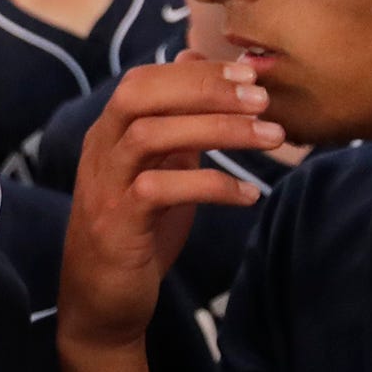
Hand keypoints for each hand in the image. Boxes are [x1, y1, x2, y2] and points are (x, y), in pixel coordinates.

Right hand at [60, 56, 280, 350]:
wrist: (101, 302)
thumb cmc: (136, 233)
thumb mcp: (159, 171)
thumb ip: (177, 125)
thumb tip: (197, 69)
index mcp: (109, 134)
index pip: (143, 80)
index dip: (196, 72)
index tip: (248, 74)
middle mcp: (100, 152)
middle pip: (139, 95)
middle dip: (204, 88)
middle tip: (262, 97)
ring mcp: (104, 186)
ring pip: (150, 135)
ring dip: (216, 129)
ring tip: (271, 136)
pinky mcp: (116, 223)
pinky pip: (161, 191)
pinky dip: (211, 186)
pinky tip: (249, 196)